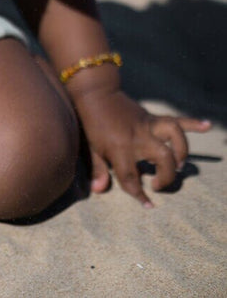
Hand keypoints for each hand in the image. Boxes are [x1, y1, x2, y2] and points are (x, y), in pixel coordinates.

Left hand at [75, 89, 211, 206]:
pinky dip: (193, 123)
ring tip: (178, 164)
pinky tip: (207, 126)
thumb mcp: (91, 148)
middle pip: (163, 159)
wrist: (95, 93)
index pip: (131, 177)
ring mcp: (148, 126)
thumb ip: (98, 170)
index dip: (139, 195)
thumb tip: (98, 191)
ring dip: (181, 151)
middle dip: (167, 176)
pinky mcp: (153, 118)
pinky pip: (176, 119)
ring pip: (174, 136)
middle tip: (156, 183)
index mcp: (120, 148)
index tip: (149, 206)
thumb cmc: (92, 123)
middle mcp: (138, 138)